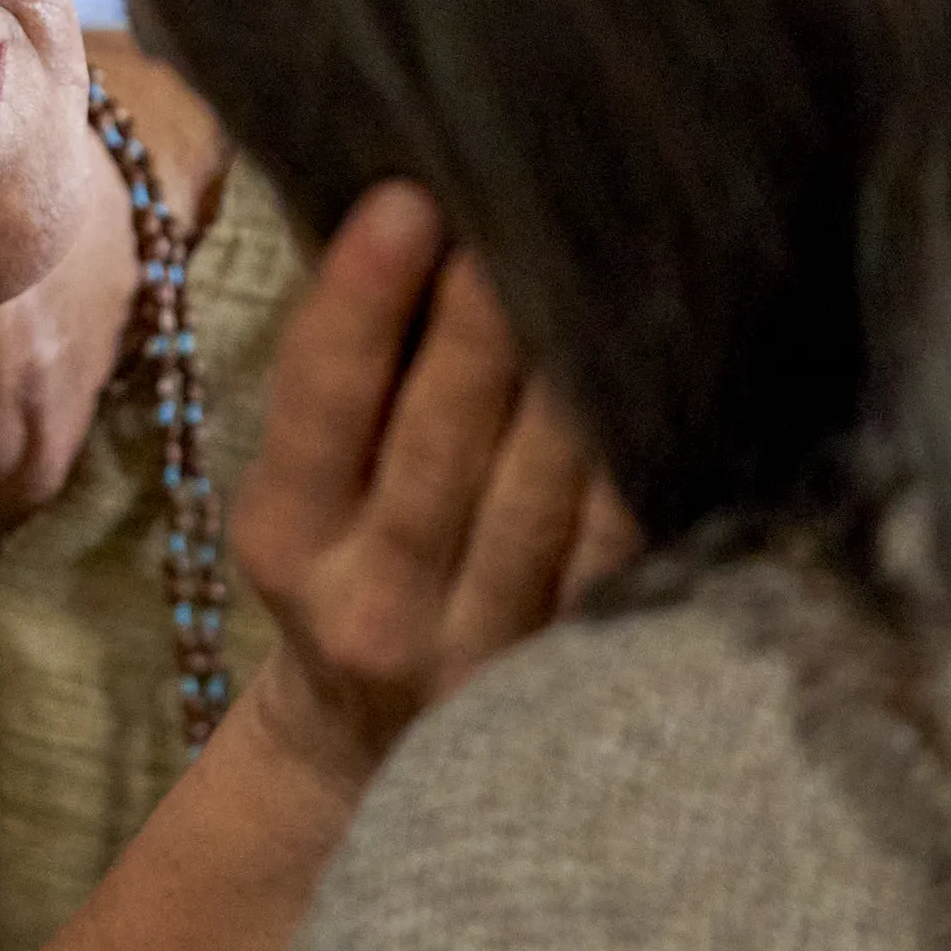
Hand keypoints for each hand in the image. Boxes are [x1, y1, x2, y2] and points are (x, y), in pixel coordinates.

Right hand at [231, 183, 636, 793]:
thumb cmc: (343, 562)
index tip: (406, 200)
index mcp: (286, 538)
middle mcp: (372, 604)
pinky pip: (614, 547)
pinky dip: (635, 460)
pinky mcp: (564, 668)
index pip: (320, 403)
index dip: (360, 300)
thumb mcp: (302, 488)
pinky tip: (664, 375)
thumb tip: (412, 198)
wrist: (372, 751)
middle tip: (528, 212)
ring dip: (574, 374)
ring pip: (541, 493)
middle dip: (484, 322)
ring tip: (608, 265)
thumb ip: (344, 375)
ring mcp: (476, 649)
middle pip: (442, 444)